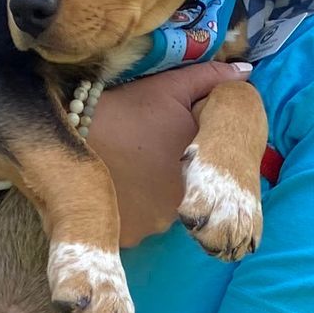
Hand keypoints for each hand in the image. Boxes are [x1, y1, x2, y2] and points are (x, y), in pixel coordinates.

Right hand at [90, 62, 254, 245]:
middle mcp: (181, 208)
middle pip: (180, 196)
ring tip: (122, 171)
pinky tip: (112, 189)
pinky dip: (126, 213)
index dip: (185, 158)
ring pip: (156, 214)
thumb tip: (246, 73)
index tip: (164, 145)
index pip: (202, 173)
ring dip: (145, 198)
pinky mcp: (126, 239)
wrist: (67, 133)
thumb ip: (209, 80)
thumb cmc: (123, 110)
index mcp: (198, 173)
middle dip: (165, 179)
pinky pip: (134, 228)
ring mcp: (153, 227)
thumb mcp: (168, 89)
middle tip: (139, 155)